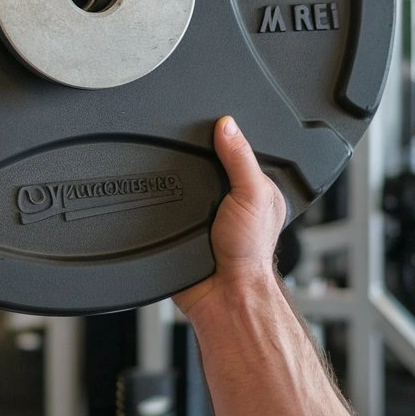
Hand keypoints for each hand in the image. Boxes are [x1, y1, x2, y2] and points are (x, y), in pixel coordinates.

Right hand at [174, 116, 286, 317]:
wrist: (220, 293)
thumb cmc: (248, 254)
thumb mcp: (253, 195)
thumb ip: (241, 159)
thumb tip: (227, 125)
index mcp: (253, 184)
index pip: (236, 147)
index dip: (225, 135)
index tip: (211, 123)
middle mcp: (228, 195)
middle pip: (204, 160)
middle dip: (195, 157)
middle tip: (194, 160)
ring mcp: (202, 209)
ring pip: (181, 178)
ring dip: (174, 179)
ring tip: (181, 184)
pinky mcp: (179, 222)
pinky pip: (164, 200)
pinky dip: (161, 198)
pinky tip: (166, 199)